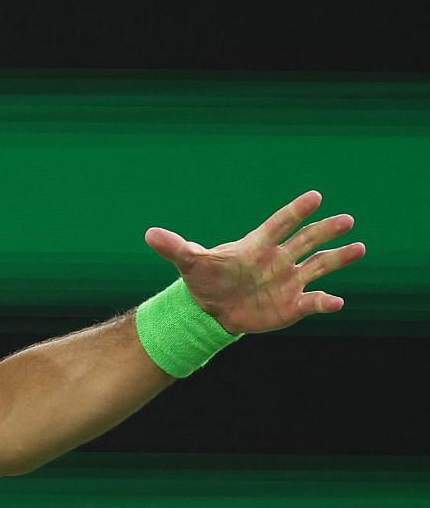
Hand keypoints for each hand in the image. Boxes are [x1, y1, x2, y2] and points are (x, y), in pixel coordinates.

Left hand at [144, 190, 366, 334]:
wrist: (211, 310)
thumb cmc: (205, 281)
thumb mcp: (189, 263)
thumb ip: (175, 247)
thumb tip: (149, 233)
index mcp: (257, 245)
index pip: (280, 224)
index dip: (296, 212)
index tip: (315, 197)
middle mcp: (278, 259)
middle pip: (307, 240)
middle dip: (326, 230)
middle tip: (347, 220)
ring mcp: (288, 281)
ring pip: (319, 266)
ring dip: (339, 258)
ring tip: (358, 248)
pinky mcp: (292, 304)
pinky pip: (314, 301)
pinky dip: (325, 301)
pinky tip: (336, 301)